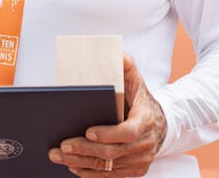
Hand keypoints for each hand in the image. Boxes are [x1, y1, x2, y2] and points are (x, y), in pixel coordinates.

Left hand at [48, 53, 166, 175]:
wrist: (159, 122)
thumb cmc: (140, 99)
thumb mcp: (135, 79)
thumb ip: (126, 65)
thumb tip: (117, 54)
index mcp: (145, 120)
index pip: (128, 132)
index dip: (108, 134)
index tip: (88, 131)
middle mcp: (145, 143)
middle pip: (113, 153)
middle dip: (85, 150)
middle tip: (62, 146)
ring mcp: (140, 160)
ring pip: (109, 167)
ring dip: (81, 163)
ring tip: (59, 157)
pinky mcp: (135, 170)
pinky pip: (111, 176)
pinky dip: (90, 173)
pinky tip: (73, 167)